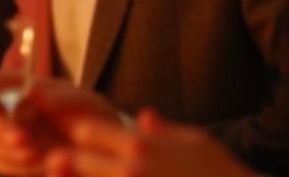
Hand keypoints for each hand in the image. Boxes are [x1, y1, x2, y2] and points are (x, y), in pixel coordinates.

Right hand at [0, 72, 121, 175]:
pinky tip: (43, 165)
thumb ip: (59, 98)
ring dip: (11, 151)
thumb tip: (31, 92)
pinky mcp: (7, 159)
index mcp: (18, 87)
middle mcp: (4, 109)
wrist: (102, 154)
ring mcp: (3, 135)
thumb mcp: (84, 105)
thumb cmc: (92, 120)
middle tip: (25, 140)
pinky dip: (18, 166)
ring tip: (43, 155)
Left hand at [47, 109, 255, 176]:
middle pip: (70, 160)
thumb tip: (144, 117)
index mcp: (141, 145)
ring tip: (76, 176)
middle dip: (67, 163)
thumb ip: (163, 130)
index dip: (80, 138)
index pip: (84, 131)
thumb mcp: (196, 142)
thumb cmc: (221, 173)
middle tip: (66, 167)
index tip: (83, 144)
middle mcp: (129, 170)